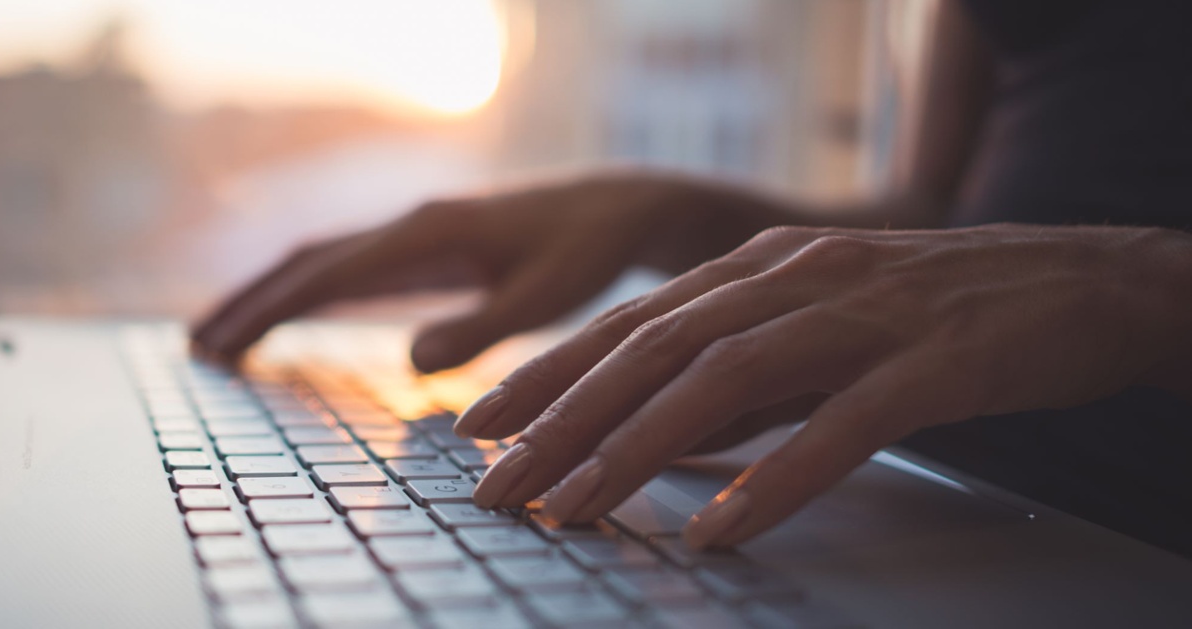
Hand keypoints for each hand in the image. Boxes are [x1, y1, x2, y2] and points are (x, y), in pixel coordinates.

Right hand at [193, 171, 779, 371]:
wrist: (620, 208)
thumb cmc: (590, 253)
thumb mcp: (547, 297)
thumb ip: (483, 328)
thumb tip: (411, 360)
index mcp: (429, 233)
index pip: (329, 273)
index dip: (270, 310)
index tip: (223, 344)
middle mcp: (411, 225)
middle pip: (307, 261)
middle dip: (250, 303)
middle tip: (197, 348)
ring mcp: (415, 233)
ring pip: (322, 261)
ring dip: (270, 297)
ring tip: (220, 338)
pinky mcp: (427, 247)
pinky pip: (350, 268)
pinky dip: (308, 293)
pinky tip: (290, 318)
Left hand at [458, 224, 1191, 548]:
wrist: (1081, 279)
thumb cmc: (937, 311)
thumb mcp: (817, 327)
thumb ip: (742, 373)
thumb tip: (660, 436)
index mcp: (759, 268)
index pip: (629, 323)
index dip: (548, 374)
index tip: (479, 426)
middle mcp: (794, 278)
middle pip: (654, 350)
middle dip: (563, 421)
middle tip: (498, 485)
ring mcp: (862, 314)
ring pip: (725, 380)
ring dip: (637, 449)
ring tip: (576, 511)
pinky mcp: (932, 360)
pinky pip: (841, 424)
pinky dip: (775, 477)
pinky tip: (721, 529)